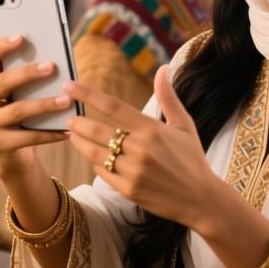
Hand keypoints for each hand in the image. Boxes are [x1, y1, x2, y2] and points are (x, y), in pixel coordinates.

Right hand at [0, 36, 74, 180]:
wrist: (16, 154)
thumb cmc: (27, 116)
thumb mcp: (25, 96)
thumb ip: (33, 81)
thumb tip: (57, 61)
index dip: (1, 47)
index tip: (21, 37)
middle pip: (2, 82)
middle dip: (28, 73)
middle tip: (52, 67)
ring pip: (17, 110)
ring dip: (44, 104)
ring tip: (67, 100)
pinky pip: (27, 137)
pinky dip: (50, 133)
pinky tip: (67, 130)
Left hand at [63, 64, 216, 227]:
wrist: (201, 199)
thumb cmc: (192, 158)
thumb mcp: (184, 125)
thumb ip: (168, 97)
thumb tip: (163, 68)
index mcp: (151, 129)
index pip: (113, 106)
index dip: (88, 94)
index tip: (70, 86)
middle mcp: (140, 149)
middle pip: (97, 130)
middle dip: (77, 122)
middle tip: (67, 117)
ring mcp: (132, 171)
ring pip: (95, 153)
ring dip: (79, 142)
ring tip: (71, 134)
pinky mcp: (128, 190)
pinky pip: (103, 172)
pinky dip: (95, 162)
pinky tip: (92, 156)